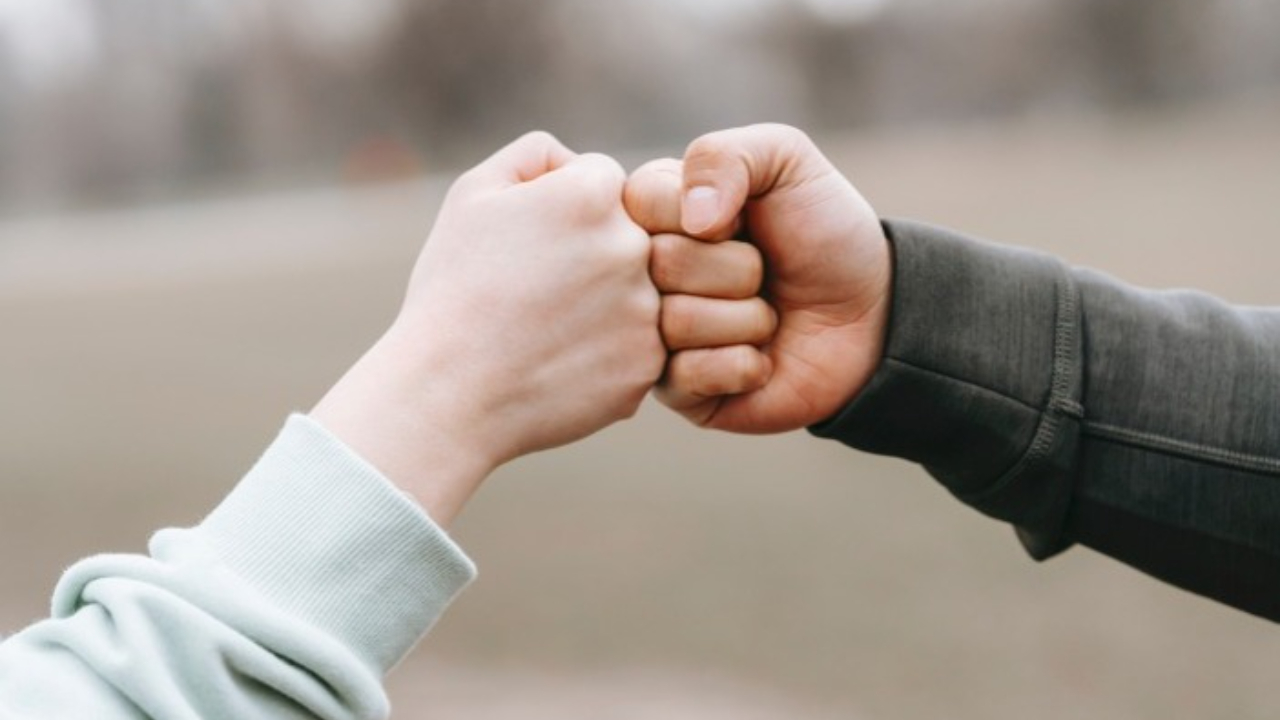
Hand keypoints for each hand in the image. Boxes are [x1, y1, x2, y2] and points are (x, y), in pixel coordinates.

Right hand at [314, 132, 663, 523]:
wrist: (448, 392)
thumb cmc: (453, 290)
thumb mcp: (473, 195)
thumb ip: (535, 156)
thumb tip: (576, 160)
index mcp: (593, 193)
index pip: (603, 182)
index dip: (562, 213)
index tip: (530, 247)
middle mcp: (632, 245)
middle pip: (628, 235)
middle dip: (590, 257)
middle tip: (537, 293)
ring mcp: (646, 309)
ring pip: (637, 292)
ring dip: (603, 305)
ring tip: (545, 331)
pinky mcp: (647, 364)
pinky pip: (638, 345)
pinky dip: (605, 354)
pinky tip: (559, 363)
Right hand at [625, 124, 890, 433]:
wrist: (874, 314)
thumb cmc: (824, 232)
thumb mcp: (786, 161)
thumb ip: (725, 156)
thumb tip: (692, 219)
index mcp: (654, 212)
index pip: (640, 202)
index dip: (704, 211)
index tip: (741, 219)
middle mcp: (644, 274)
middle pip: (660, 264)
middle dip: (737, 268)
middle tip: (764, 272)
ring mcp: (656, 334)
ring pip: (676, 322)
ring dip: (746, 318)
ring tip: (767, 314)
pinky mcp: (678, 391)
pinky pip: (687, 376)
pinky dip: (742, 364)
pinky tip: (761, 359)